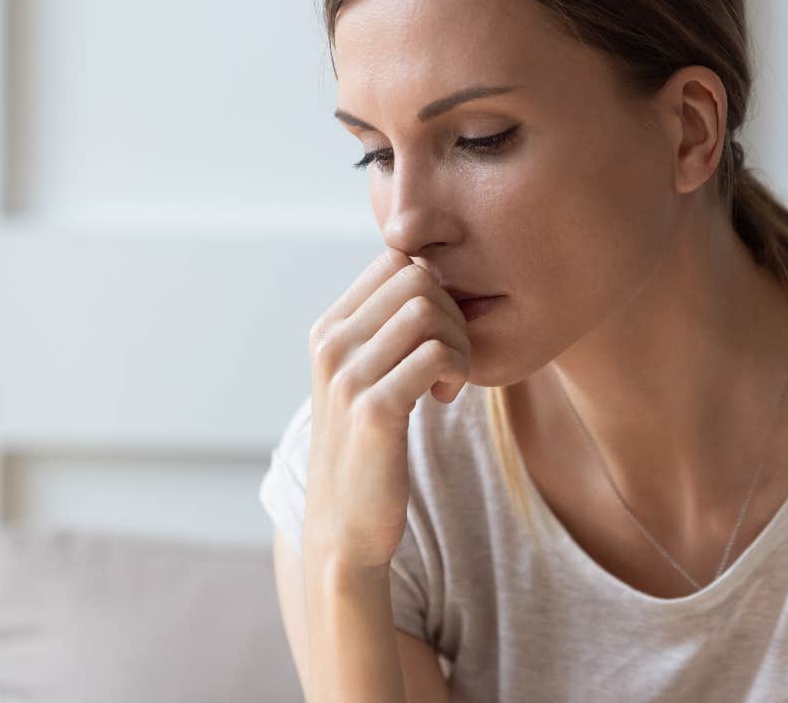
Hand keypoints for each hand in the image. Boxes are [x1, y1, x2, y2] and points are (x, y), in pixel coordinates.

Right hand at [303, 246, 471, 570]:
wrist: (344, 526)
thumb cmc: (367, 448)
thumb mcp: (363, 379)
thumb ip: (383, 331)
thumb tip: (428, 276)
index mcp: (329, 329)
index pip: (394, 260)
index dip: (434, 287)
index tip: (437, 334)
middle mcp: (331, 344)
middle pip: (415, 276)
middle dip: (452, 310)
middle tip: (452, 358)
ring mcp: (348, 376)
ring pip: (428, 308)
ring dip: (458, 341)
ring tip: (449, 379)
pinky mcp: (375, 410)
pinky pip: (436, 354)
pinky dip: (457, 370)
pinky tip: (446, 397)